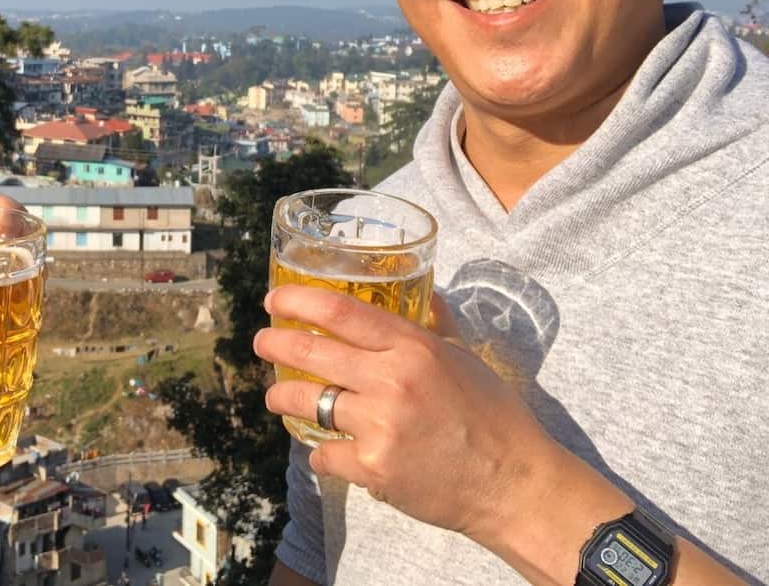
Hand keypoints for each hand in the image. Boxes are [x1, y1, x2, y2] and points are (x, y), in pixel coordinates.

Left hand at [254, 286, 556, 543]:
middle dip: (275, 345)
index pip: (341, 313)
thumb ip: (437, 326)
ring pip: (308, 403)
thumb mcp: (466, 358)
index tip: (274, 301)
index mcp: (413, 349)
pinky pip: (324, 455)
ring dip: (283, 397)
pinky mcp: (375, 469)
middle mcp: (391, 382)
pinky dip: (321, 452)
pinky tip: (326, 450)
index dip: (297, 302)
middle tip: (262, 343)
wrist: (514, 485)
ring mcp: (380, 427)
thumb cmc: (495, 417)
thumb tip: (426, 291)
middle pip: (312, 353)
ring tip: (276, 396)